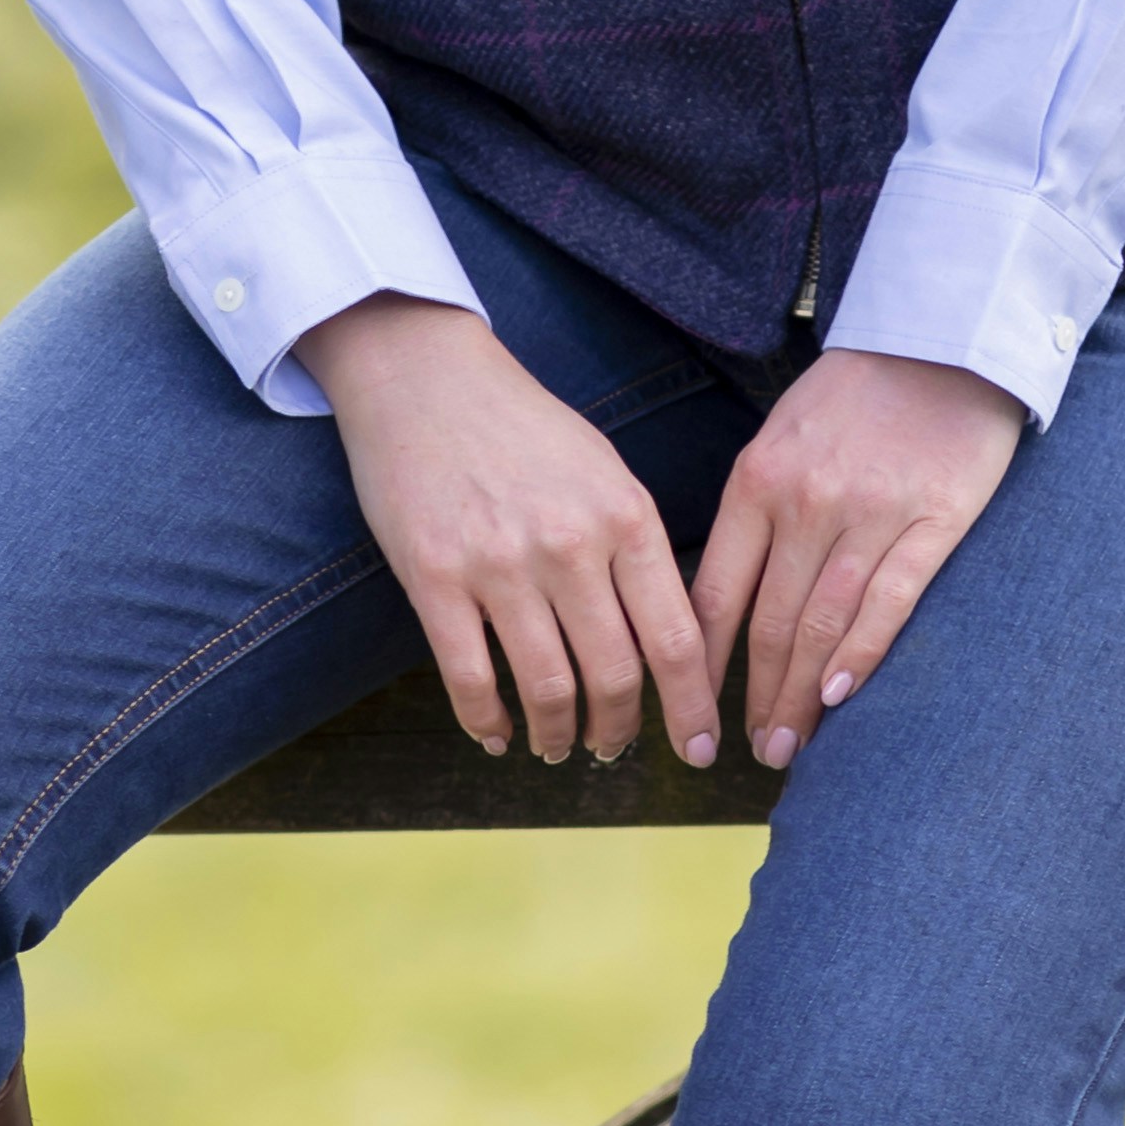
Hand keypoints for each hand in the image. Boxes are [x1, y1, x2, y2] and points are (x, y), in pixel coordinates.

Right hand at [297, 295, 718, 768]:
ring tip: (557, 747)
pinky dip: (486, 722)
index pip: (676, 637)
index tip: (698, 748)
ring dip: (557, 735)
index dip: (692, 707)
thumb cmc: (523, 428)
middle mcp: (570, 545)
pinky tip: (495, 735)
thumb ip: (637, 548)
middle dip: (620, 731)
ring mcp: (499, 564)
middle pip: (615, 674)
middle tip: (614, 749)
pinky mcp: (434, 578)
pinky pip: (469, 678)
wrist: (426, 376)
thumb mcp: (604, 471)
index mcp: (625, 516)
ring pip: (546, 687)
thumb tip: (668, 638)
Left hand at [690, 346, 1022, 772]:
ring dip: (800, 695)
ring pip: (822, 625)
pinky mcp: (934, 520)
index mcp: (757, 482)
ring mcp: (870, 513)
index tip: (691, 715)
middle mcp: (805, 502)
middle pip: (767, 624)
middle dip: (752, 698)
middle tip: (750, 751)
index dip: (699, 666)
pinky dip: (861, 654)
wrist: (942, 338)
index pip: (715, 595)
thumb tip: (725, 599)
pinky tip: (840, 696)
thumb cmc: (856, 394)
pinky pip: (890, 601)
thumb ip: (756, 514)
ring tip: (790, 745)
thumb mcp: (781, 439)